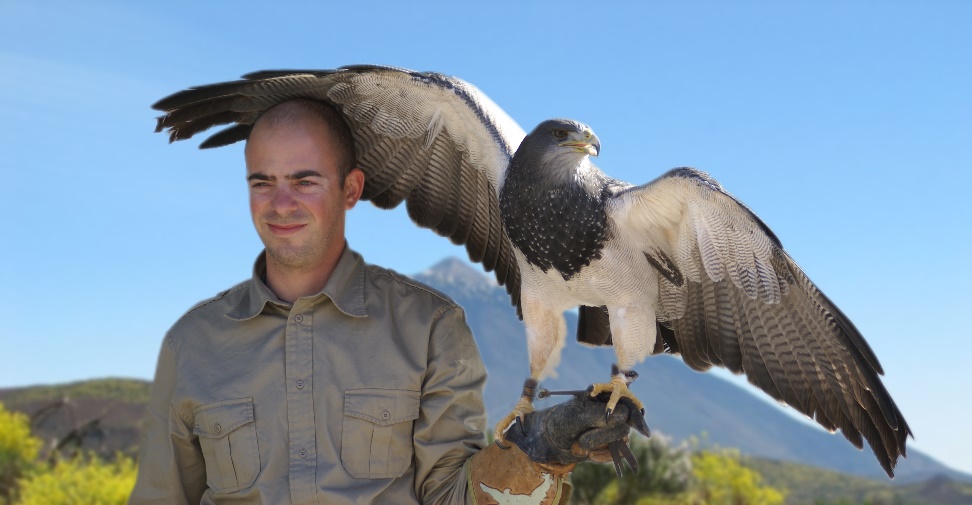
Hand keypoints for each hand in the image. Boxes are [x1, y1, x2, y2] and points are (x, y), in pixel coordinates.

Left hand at [503, 393, 646, 465]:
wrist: (549, 441)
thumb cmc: (560, 422)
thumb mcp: (577, 416)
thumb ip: (599, 414)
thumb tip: (623, 416)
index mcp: (604, 398)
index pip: (625, 406)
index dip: (623, 415)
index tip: (618, 424)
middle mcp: (611, 412)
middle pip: (624, 426)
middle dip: (603, 435)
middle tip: (582, 438)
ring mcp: (611, 429)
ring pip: (622, 441)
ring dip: (601, 445)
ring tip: (581, 445)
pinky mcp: (609, 445)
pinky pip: (616, 454)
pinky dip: (603, 456)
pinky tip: (589, 455)